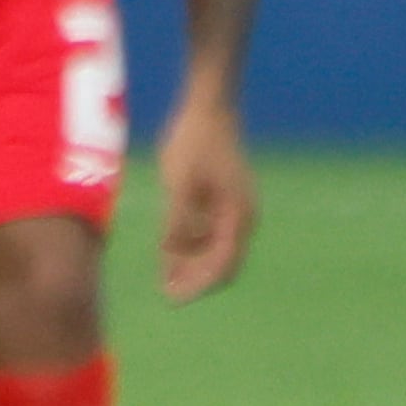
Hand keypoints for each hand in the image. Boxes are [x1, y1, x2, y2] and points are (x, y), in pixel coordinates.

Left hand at [156, 91, 256, 303]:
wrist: (208, 108)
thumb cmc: (194, 142)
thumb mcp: (180, 183)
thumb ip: (178, 221)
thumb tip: (175, 255)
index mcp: (237, 216)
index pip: (222, 265)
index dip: (198, 285)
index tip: (173, 298)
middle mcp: (241, 217)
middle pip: (222, 263)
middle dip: (196, 280)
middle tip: (166, 293)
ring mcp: (234, 208)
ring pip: (215, 250)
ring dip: (193, 266)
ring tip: (164, 278)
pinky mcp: (223, 199)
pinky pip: (210, 234)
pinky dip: (192, 247)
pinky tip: (169, 252)